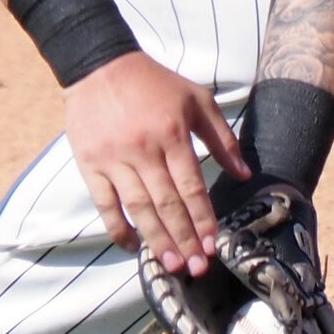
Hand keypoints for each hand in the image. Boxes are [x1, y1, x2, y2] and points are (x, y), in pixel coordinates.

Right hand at [64, 53, 248, 277]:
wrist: (100, 65)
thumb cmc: (154, 83)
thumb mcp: (196, 99)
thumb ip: (222, 138)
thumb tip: (243, 174)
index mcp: (173, 134)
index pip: (191, 187)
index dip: (203, 219)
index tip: (212, 245)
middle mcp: (144, 150)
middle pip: (166, 204)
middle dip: (184, 239)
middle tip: (196, 267)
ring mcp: (114, 159)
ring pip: (137, 208)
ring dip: (156, 239)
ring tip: (171, 264)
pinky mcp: (90, 164)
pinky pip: (104, 203)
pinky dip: (117, 227)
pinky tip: (132, 247)